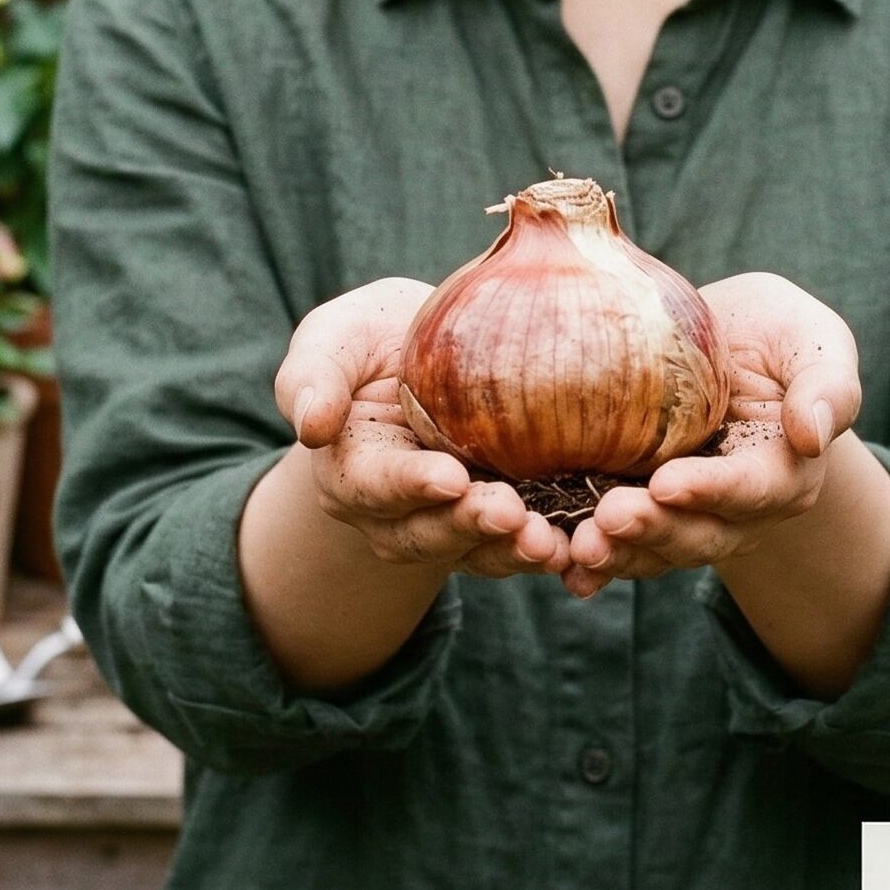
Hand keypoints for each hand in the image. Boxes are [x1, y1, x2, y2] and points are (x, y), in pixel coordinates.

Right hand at [273, 278, 569, 578]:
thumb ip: (313, 375)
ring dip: (512, 550)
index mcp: (352, 469)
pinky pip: (519, 545)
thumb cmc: (373, 340)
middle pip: (429, 531)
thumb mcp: (335, 339)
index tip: (449, 477)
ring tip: (549, 542)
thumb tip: (309, 424)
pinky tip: (580, 546)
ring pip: (477, 551)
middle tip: (511, 513)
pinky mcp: (499, 523)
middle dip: (469, 526)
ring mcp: (450, 522)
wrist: (430, 351)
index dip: (410, 485)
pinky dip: (549, 549)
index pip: (377, 484)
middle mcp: (396, 513)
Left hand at [561, 271, 861, 598]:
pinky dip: (595, 566)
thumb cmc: (775, 333)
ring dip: (619, 554)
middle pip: (699, 533)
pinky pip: (622, 547)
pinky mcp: (646, 513)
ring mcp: (689, 518)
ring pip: (656, 549)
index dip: (711, 490)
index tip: (666, 482)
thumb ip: (826, 386)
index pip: (749, 488)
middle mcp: (737, 510)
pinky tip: (566, 572)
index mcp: (783, 471)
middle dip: (654, 530)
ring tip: (579, 547)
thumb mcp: (812, 341)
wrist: (723, 341)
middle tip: (610, 517)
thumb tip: (813, 435)